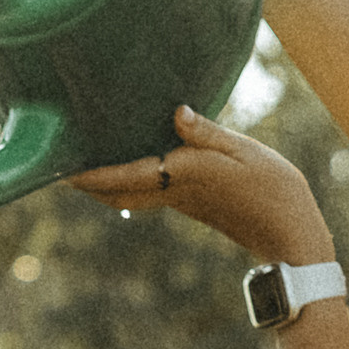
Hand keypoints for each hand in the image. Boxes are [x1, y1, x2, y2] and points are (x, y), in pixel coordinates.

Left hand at [69, 104, 335, 266]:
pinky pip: (148, 192)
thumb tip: (176, 113)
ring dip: (105, 183)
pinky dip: (129, 180)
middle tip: (59, 166)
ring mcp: (181, 202)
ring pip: (130, 195)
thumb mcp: (245, 153)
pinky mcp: (191, 203)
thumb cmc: (273, 191)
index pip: (125, 176)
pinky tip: (129, 161)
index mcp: (182, 178)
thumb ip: (208, 133)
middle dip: (88, 182)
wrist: (289, 235)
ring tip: (85, 161)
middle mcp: (174, 193)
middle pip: (117, 192)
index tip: (61, 170)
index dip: (92, 174)